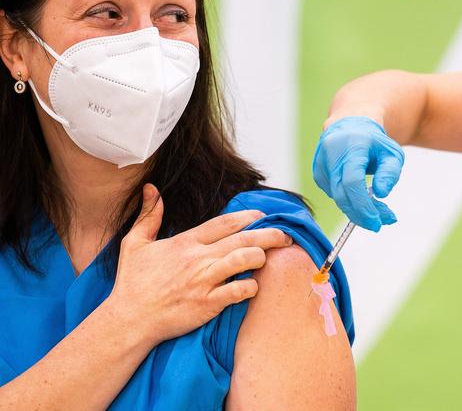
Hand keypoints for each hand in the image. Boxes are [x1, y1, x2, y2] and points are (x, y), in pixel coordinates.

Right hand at [107, 184, 291, 345]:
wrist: (129, 320)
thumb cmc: (132, 283)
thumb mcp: (135, 243)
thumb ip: (149, 215)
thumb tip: (151, 189)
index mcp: (185, 242)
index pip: (225, 223)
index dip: (248, 217)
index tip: (263, 216)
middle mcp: (198, 259)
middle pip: (243, 239)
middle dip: (269, 234)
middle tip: (285, 235)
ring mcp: (204, 281)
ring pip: (244, 261)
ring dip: (261, 257)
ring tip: (269, 258)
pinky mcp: (207, 304)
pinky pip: (238, 292)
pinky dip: (250, 287)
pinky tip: (253, 286)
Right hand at [312, 116, 404, 231]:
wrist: (351, 125)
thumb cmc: (374, 142)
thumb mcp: (392, 154)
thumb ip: (390, 173)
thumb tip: (381, 193)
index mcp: (351, 145)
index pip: (352, 181)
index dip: (363, 205)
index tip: (377, 221)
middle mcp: (331, 153)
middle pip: (342, 194)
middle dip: (361, 214)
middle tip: (380, 223)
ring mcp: (321, 163)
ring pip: (337, 198)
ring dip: (357, 210)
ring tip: (377, 209)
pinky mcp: (318, 173)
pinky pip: (334, 195)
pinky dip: (348, 202)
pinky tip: (361, 197)